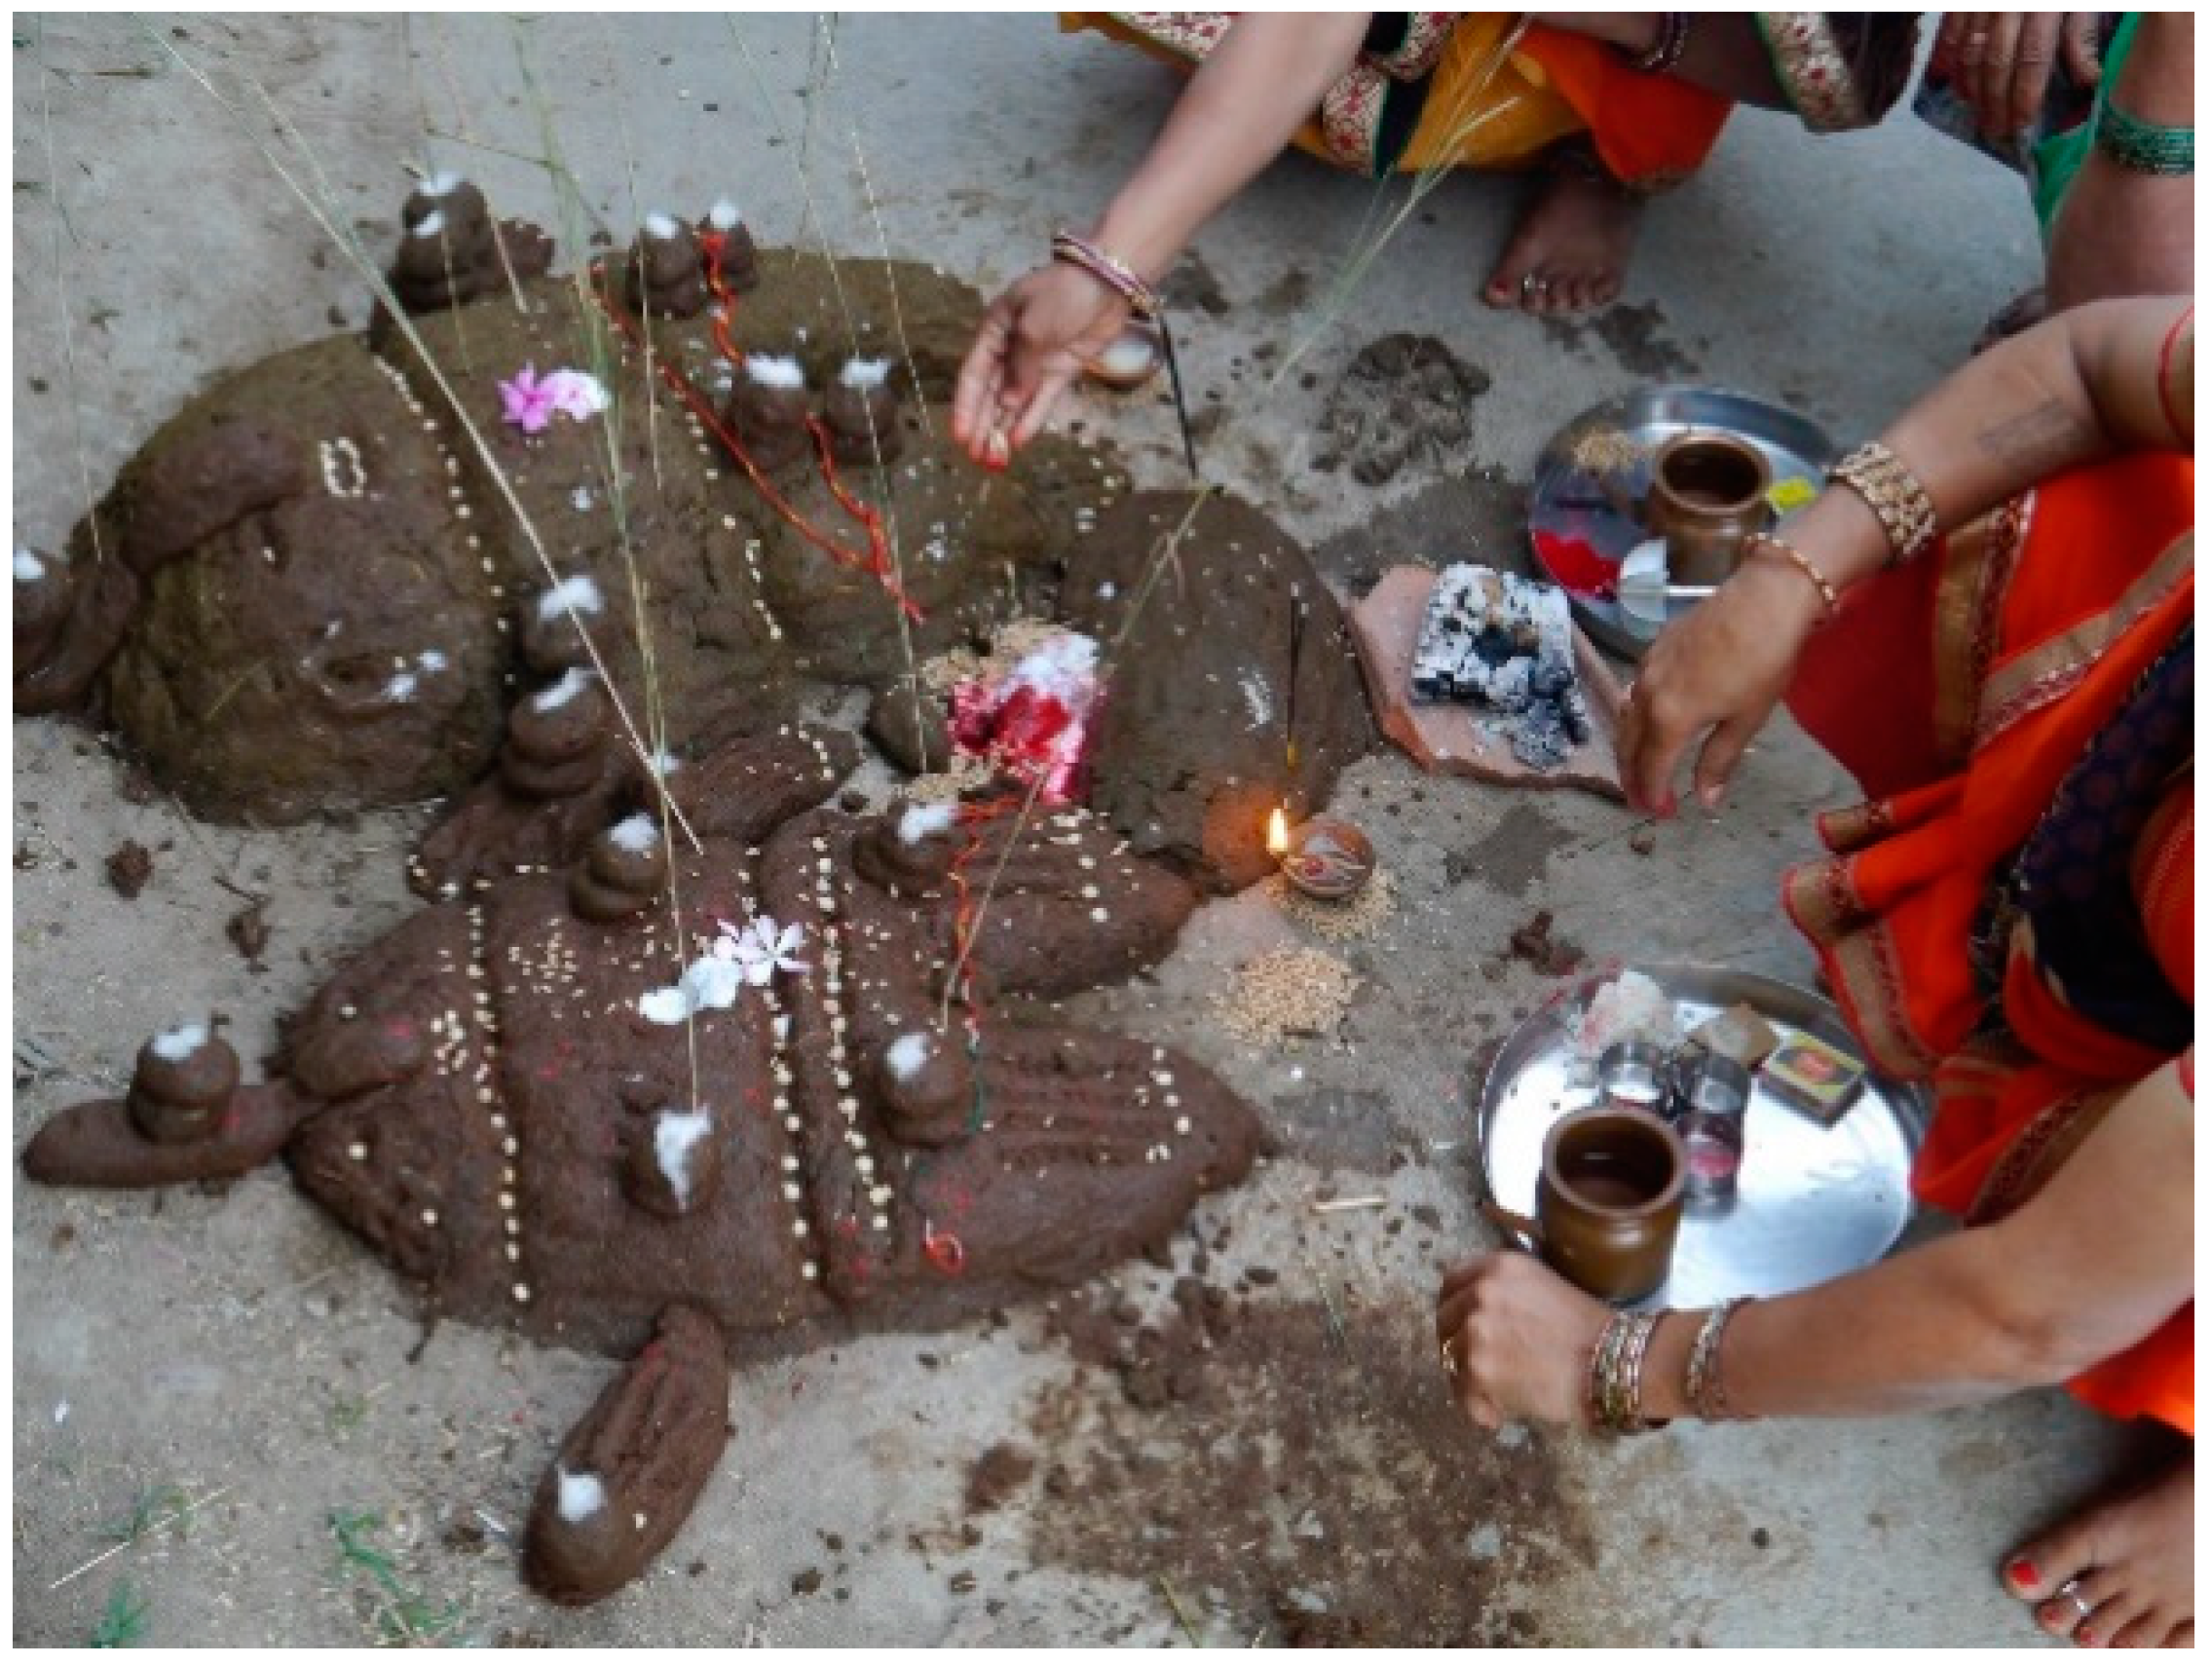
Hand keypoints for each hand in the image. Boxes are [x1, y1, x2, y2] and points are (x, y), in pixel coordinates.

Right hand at [950, 263, 1129, 464]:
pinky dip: (1031, 419)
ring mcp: (1037, 363)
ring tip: (995, 460)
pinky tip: (1019, 441)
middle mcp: (1011, 350)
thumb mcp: (1034, 324)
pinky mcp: (1060, 371)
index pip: (974, 375)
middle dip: (983, 427)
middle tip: (977, 458)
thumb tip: (1007, 404)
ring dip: (1004, 430)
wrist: (1108, 282)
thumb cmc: (1063, 292)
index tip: (960, 436)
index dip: (966, 407)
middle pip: (992, 395)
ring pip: (1015, 402)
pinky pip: (1042, 400)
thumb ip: (1020, 367)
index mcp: (995, 331)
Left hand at [1436, 1252, 1609, 1430]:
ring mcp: (1475, 1331)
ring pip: (1450, 1359)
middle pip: (1444, 1320)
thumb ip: (1505, 1292)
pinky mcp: (1478, 1368)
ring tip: (1495, 1395)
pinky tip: (1498, 1415)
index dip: (1453, 1307)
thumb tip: (1475, 1314)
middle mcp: (1481, 1292)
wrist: (1609, 1362)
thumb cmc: (1587, 1329)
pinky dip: (1479, 1408)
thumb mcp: (1542, 1286)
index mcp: (1497, 1267)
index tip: (1458, 1325)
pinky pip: (1463, 1393)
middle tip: (1476, 1366)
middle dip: (1456, 1344)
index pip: (1452, 1283)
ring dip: (1469, 1379)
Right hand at [1614, 556, 1823, 816]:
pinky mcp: (1651, 651)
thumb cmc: (1763, 663)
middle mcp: (1646, 696)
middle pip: (1628, 748)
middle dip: (1633, 779)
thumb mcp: (1745, 720)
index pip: (1650, 769)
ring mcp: (1645, 670)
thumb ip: (1718, 763)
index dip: (1653, 796)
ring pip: (1626, 721)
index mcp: (1669, 719)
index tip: (1662, 815)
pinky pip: (1634, 696)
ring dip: (1631, 751)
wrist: (1763, 599)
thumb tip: (1704, 802)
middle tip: (1644, 801)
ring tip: (1643, 769)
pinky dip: (1637, 721)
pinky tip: (1652, 724)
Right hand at [1931, 13, 2101, 142]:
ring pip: (1970, 50)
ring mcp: (1983, 1)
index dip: (2023, 95)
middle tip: (1995, 131)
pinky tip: (1950, 84)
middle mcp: (2010, 4)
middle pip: (1996, 61)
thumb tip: (2087, 80)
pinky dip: (1947, 60)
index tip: (2020, 125)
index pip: (2032, 58)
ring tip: (1975, 113)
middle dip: (1994, 101)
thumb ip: (2083, 32)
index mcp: (2047, 4)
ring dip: (1970, 87)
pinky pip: (1950, 31)